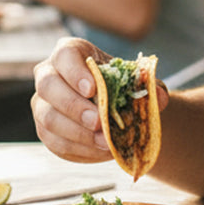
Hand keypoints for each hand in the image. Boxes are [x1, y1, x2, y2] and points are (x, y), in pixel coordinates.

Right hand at [31, 38, 169, 164]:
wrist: (113, 101)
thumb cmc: (120, 82)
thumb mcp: (135, 78)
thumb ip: (148, 84)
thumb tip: (161, 97)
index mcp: (70, 52)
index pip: (65, 56)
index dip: (76, 72)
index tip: (93, 89)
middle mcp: (48, 74)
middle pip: (49, 87)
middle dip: (74, 106)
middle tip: (99, 121)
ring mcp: (43, 103)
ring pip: (49, 119)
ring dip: (78, 133)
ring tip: (105, 142)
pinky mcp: (45, 129)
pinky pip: (55, 142)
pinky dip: (79, 149)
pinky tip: (101, 152)